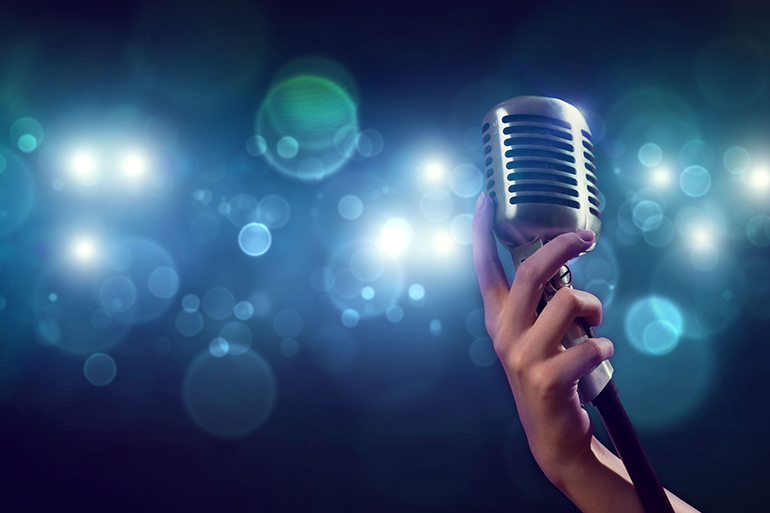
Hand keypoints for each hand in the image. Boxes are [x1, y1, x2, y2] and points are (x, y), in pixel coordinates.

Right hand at [472, 191, 613, 480]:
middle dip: (562, 246)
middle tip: (585, 238)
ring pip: (569, 302)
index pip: (484, 268)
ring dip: (595, 306)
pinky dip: (605, 345)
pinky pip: (591, 345)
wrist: (551, 434)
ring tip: (596, 323)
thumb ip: (539, 304)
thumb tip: (563, 264)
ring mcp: (522, 357)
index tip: (487, 201)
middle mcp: (504, 333)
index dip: (482, 232)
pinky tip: (600, 356)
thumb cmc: (549, 375)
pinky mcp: (546, 379)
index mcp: (498, 319)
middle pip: (531, 271)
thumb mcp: (533, 337)